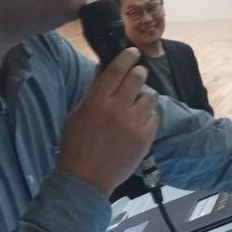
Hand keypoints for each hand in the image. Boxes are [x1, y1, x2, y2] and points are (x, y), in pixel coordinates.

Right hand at [58, 48, 159, 195]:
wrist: (86, 179)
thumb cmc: (76, 144)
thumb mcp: (78, 113)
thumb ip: (93, 90)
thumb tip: (104, 67)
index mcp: (97, 101)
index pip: (117, 69)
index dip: (127, 56)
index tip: (133, 52)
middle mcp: (117, 109)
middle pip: (138, 77)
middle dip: (139, 73)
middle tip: (137, 75)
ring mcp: (134, 124)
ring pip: (150, 96)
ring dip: (144, 95)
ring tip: (137, 102)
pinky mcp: (145, 138)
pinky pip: (154, 116)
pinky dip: (148, 115)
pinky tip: (139, 120)